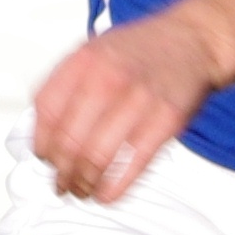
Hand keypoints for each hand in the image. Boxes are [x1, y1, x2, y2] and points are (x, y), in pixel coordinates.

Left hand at [30, 0, 234, 203]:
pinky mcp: (167, 120)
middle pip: (68, 140)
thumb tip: (41, 133)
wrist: (194, 39)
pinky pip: (133, 164)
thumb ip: (68, 84)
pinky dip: (114, 187)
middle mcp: (108, 78)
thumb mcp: (95, 50)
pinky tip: (105, 195)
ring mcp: (139, 99)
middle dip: (61, 171)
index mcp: (84, 60)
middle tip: (62, 184)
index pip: (46, 110)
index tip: (44, 158)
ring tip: (82, 192)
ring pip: (96, 157)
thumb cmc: (141, 51)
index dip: (41, 142)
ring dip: (83, 183)